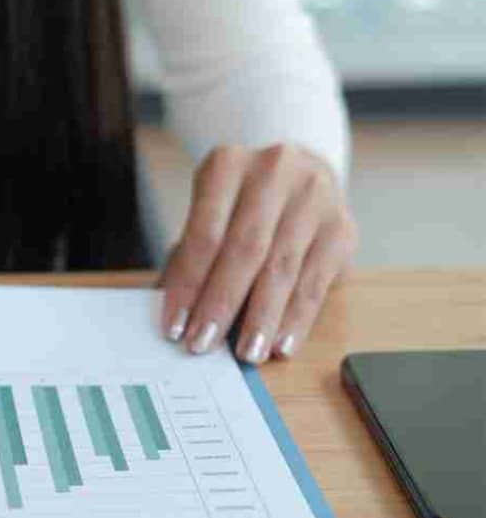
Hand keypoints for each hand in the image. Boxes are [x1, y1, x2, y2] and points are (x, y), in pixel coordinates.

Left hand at [160, 143, 357, 363]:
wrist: (298, 174)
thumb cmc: (238, 205)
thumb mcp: (207, 215)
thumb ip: (189, 258)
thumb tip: (176, 316)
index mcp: (227, 164)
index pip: (204, 234)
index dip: (188, 285)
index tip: (175, 326)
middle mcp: (274, 171)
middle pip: (245, 250)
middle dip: (221, 305)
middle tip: (203, 344)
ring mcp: (315, 196)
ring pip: (283, 268)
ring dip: (262, 318)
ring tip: (246, 353)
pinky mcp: (342, 226)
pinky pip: (316, 281)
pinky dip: (297, 318)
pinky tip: (282, 344)